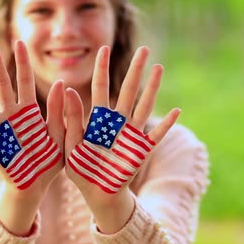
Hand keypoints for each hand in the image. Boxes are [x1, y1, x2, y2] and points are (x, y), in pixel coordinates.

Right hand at [0, 39, 64, 194]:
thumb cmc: (48, 162)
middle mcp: (12, 116)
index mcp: (30, 113)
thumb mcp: (60, 136)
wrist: (34, 187)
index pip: (26, 82)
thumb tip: (63, 84)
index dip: (23, 63)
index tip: (21, 42)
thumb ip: (60, 112)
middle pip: (2, 84)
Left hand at [64, 45, 180, 207]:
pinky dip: (166, 124)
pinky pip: (156, 135)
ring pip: (144, 106)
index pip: (100, 88)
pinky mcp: (141, 150)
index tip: (103, 49)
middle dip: (135, 70)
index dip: (102, 69)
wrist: (96, 195)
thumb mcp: (70, 144)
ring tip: (159, 68)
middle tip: (143, 49)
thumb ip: (71, 119)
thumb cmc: (81, 169)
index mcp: (97, 120)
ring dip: (152, 88)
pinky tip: (176, 111)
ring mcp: (131, 135)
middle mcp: (117, 122)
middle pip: (128, 90)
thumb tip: (67, 89)